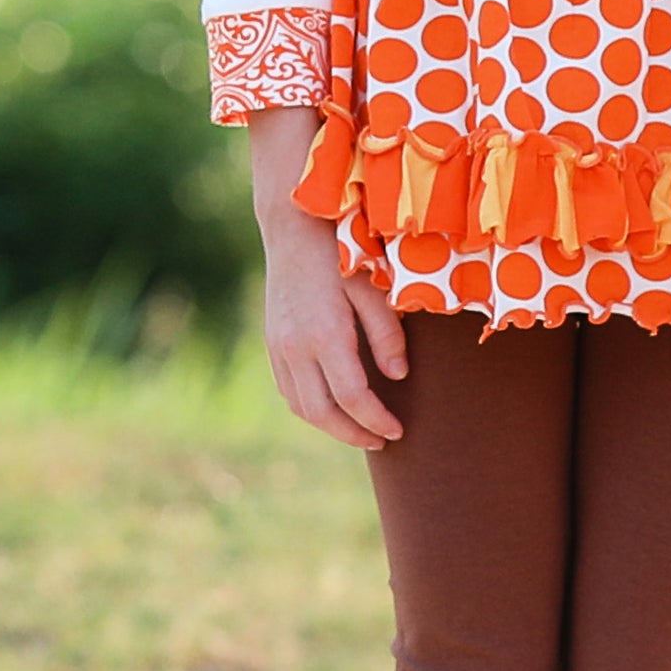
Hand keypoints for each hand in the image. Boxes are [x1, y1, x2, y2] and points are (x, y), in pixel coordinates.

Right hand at [246, 105, 405, 448]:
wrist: (293, 230)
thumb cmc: (342, 253)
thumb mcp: (373, 288)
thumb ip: (386, 333)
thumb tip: (398, 376)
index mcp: (324, 334)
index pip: (353, 396)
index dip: (376, 420)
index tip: (398, 431)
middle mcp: (295, 347)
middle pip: (322, 412)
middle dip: (353, 433)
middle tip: (382, 441)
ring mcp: (278, 346)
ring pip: (301, 405)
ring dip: (330, 425)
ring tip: (361, 430)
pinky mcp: (271, 342)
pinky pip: (288, 389)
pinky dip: (310, 407)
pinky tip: (333, 407)